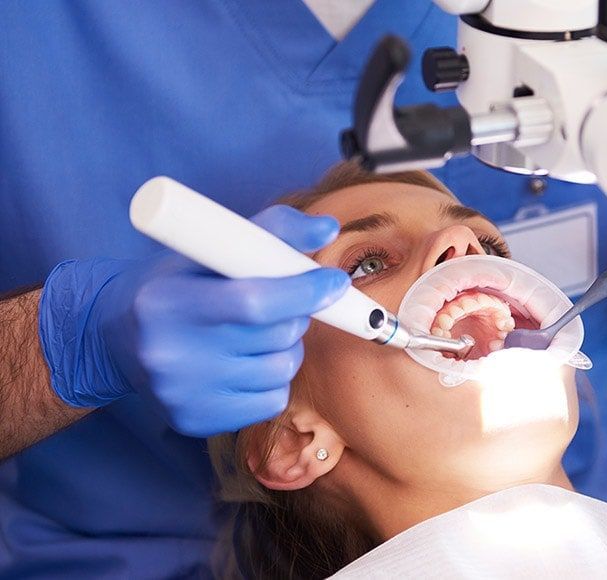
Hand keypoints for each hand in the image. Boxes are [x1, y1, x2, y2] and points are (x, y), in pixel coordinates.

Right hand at [41, 205, 349, 435]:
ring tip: (260, 334)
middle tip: (283, 303)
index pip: (254, 301)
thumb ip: (271, 231)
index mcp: (168, 301)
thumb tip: (327, 229)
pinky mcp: (195, 421)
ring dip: (287, 348)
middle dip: (296, 315)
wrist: (115, 338)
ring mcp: (182, 394)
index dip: (304, 291)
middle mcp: (171, 353)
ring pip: (280, 370)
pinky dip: (274, 379)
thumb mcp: (209, 248)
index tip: (334, 281)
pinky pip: (271, 402)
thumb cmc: (173, 284)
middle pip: (275, 336)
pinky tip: (248, 362)